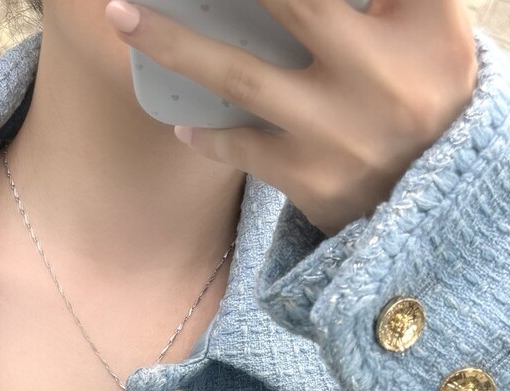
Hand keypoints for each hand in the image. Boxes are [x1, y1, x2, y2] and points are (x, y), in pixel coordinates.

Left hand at [104, 0, 478, 236]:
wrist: (440, 198)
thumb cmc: (423, 89)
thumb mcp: (429, 24)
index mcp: (412, 22)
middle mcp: (378, 73)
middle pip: (292, 4)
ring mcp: (339, 130)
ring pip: (242, 76)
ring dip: (175, 44)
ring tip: (124, 16)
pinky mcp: (312, 180)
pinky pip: (242, 149)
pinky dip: (208, 135)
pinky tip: (183, 125)